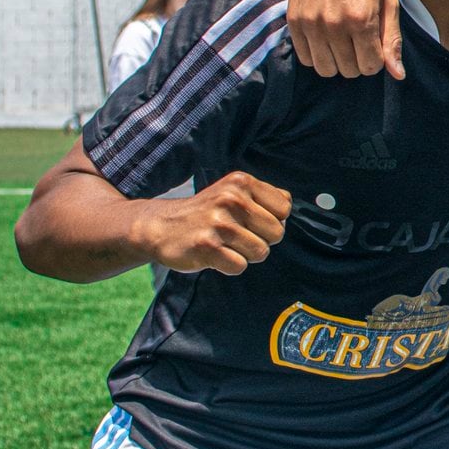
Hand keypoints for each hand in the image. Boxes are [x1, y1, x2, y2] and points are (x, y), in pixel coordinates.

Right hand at [130, 172, 290, 275]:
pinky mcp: (206, 247)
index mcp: (241, 182)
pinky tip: (215, 255)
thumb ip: (265, 196)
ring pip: (261, 252)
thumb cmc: (207, 212)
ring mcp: (218, 223)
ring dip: (245, 254)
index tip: (250, 220)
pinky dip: (230, 266)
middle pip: (277, 233)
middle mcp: (231, 199)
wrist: (160, 226)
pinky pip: (240, 266)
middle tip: (236, 235)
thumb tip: (289, 206)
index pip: (285, 209)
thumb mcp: (233, 191)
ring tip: (225, 244)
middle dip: (261, 239)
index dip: (272, 220)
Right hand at [288, 0, 401, 79]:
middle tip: (359, 40)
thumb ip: (392, 38)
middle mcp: (333, 23)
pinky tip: (326, 37)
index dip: (376, 59)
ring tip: (343, 41)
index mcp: (361, 18)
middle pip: (349, 71)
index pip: (371, 67)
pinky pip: (305, 58)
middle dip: (358, 61)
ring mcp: (310, 22)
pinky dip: (317, 54)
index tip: (375, 44)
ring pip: (325, 70)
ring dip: (337, 61)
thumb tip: (398, 75)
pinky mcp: (293, 19)